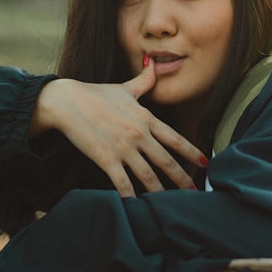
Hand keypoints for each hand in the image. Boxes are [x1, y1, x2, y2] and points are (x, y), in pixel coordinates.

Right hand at [29, 57, 206, 196]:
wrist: (67, 101)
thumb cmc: (95, 94)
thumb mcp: (124, 87)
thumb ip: (144, 80)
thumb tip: (153, 63)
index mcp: (145, 118)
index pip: (175, 138)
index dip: (191, 151)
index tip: (204, 162)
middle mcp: (138, 134)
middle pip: (166, 161)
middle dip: (182, 178)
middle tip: (194, 192)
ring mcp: (123, 148)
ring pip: (148, 175)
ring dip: (161, 192)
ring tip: (170, 204)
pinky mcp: (105, 159)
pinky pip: (122, 182)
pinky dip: (131, 197)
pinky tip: (137, 208)